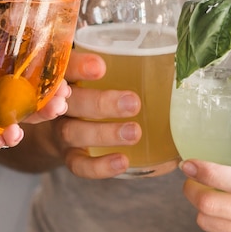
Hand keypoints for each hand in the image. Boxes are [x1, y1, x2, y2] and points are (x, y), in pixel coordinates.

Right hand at [46, 50, 141, 177]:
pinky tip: (122, 162)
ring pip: (73, 132)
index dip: (79, 66)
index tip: (101, 67)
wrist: (57, 127)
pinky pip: (77, 164)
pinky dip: (99, 166)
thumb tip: (173, 67)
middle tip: (133, 102)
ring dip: (104, 133)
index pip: (66, 66)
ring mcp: (60, 130)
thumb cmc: (93, 90)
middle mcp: (58, 101)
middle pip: (71, 101)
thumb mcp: (100, 72)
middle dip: (100, 103)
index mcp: (65, 74)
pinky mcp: (67, 155)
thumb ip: (125, 65)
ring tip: (134, 133)